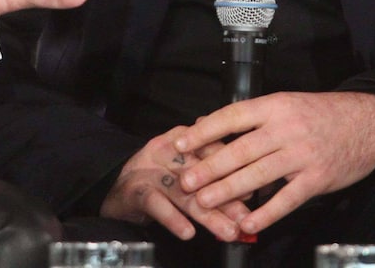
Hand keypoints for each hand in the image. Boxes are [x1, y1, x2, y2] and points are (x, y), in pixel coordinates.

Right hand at [100, 131, 250, 242]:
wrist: (117, 188)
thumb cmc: (159, 180)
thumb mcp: (186, 175)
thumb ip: (214, 181)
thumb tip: (249, 197)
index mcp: (184, 142)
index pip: (215, 151)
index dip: (237, 172)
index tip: (256, 194)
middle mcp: (169, 151)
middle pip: (202, 173)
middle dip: (227, 198)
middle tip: (246, 219)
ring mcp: (150, 170)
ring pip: (184, 192)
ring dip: (207, 214)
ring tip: (227, 232)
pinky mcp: (135, 189)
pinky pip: (156, 204)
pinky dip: (172, 218)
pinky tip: (187, 232)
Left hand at [172, 91, 374, 234]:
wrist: (367, 123)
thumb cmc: (320, 114)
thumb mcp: (285, 104)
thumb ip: (251, 116)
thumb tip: (208, 123)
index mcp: (274, 106)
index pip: (231, 117)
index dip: (203, 132)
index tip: (180, 144)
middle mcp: (285, 129)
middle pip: (240, 150)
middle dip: (209, 168)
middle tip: (185, 182)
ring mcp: (301, 155)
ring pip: (258, 175)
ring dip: (228, 191)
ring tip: (204, 203)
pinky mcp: (317, 179)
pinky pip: (286, 199)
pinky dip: (265, 213)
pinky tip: (246, 224)